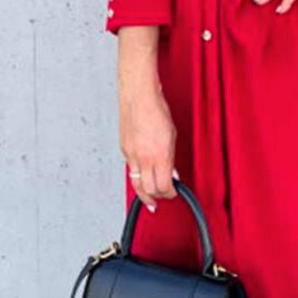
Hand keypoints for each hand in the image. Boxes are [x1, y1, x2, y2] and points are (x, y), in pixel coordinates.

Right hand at [119, 81, 177, 211]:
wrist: (138, 98)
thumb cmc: (156, 111)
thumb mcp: (172, 137)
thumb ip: (171, 158)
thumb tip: (172, 173)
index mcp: (160, 155)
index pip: (164, 186)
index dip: (170, 194)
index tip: (173, 193)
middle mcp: (144, 158)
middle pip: (149, 189)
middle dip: (156, 197)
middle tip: (161, 199)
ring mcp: (131, 155)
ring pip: (136, 183)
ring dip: (144, 193)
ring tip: (149, 199)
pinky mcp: (124, 150)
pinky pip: (130, 169)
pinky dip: (137, 176)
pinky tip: (142, 177)